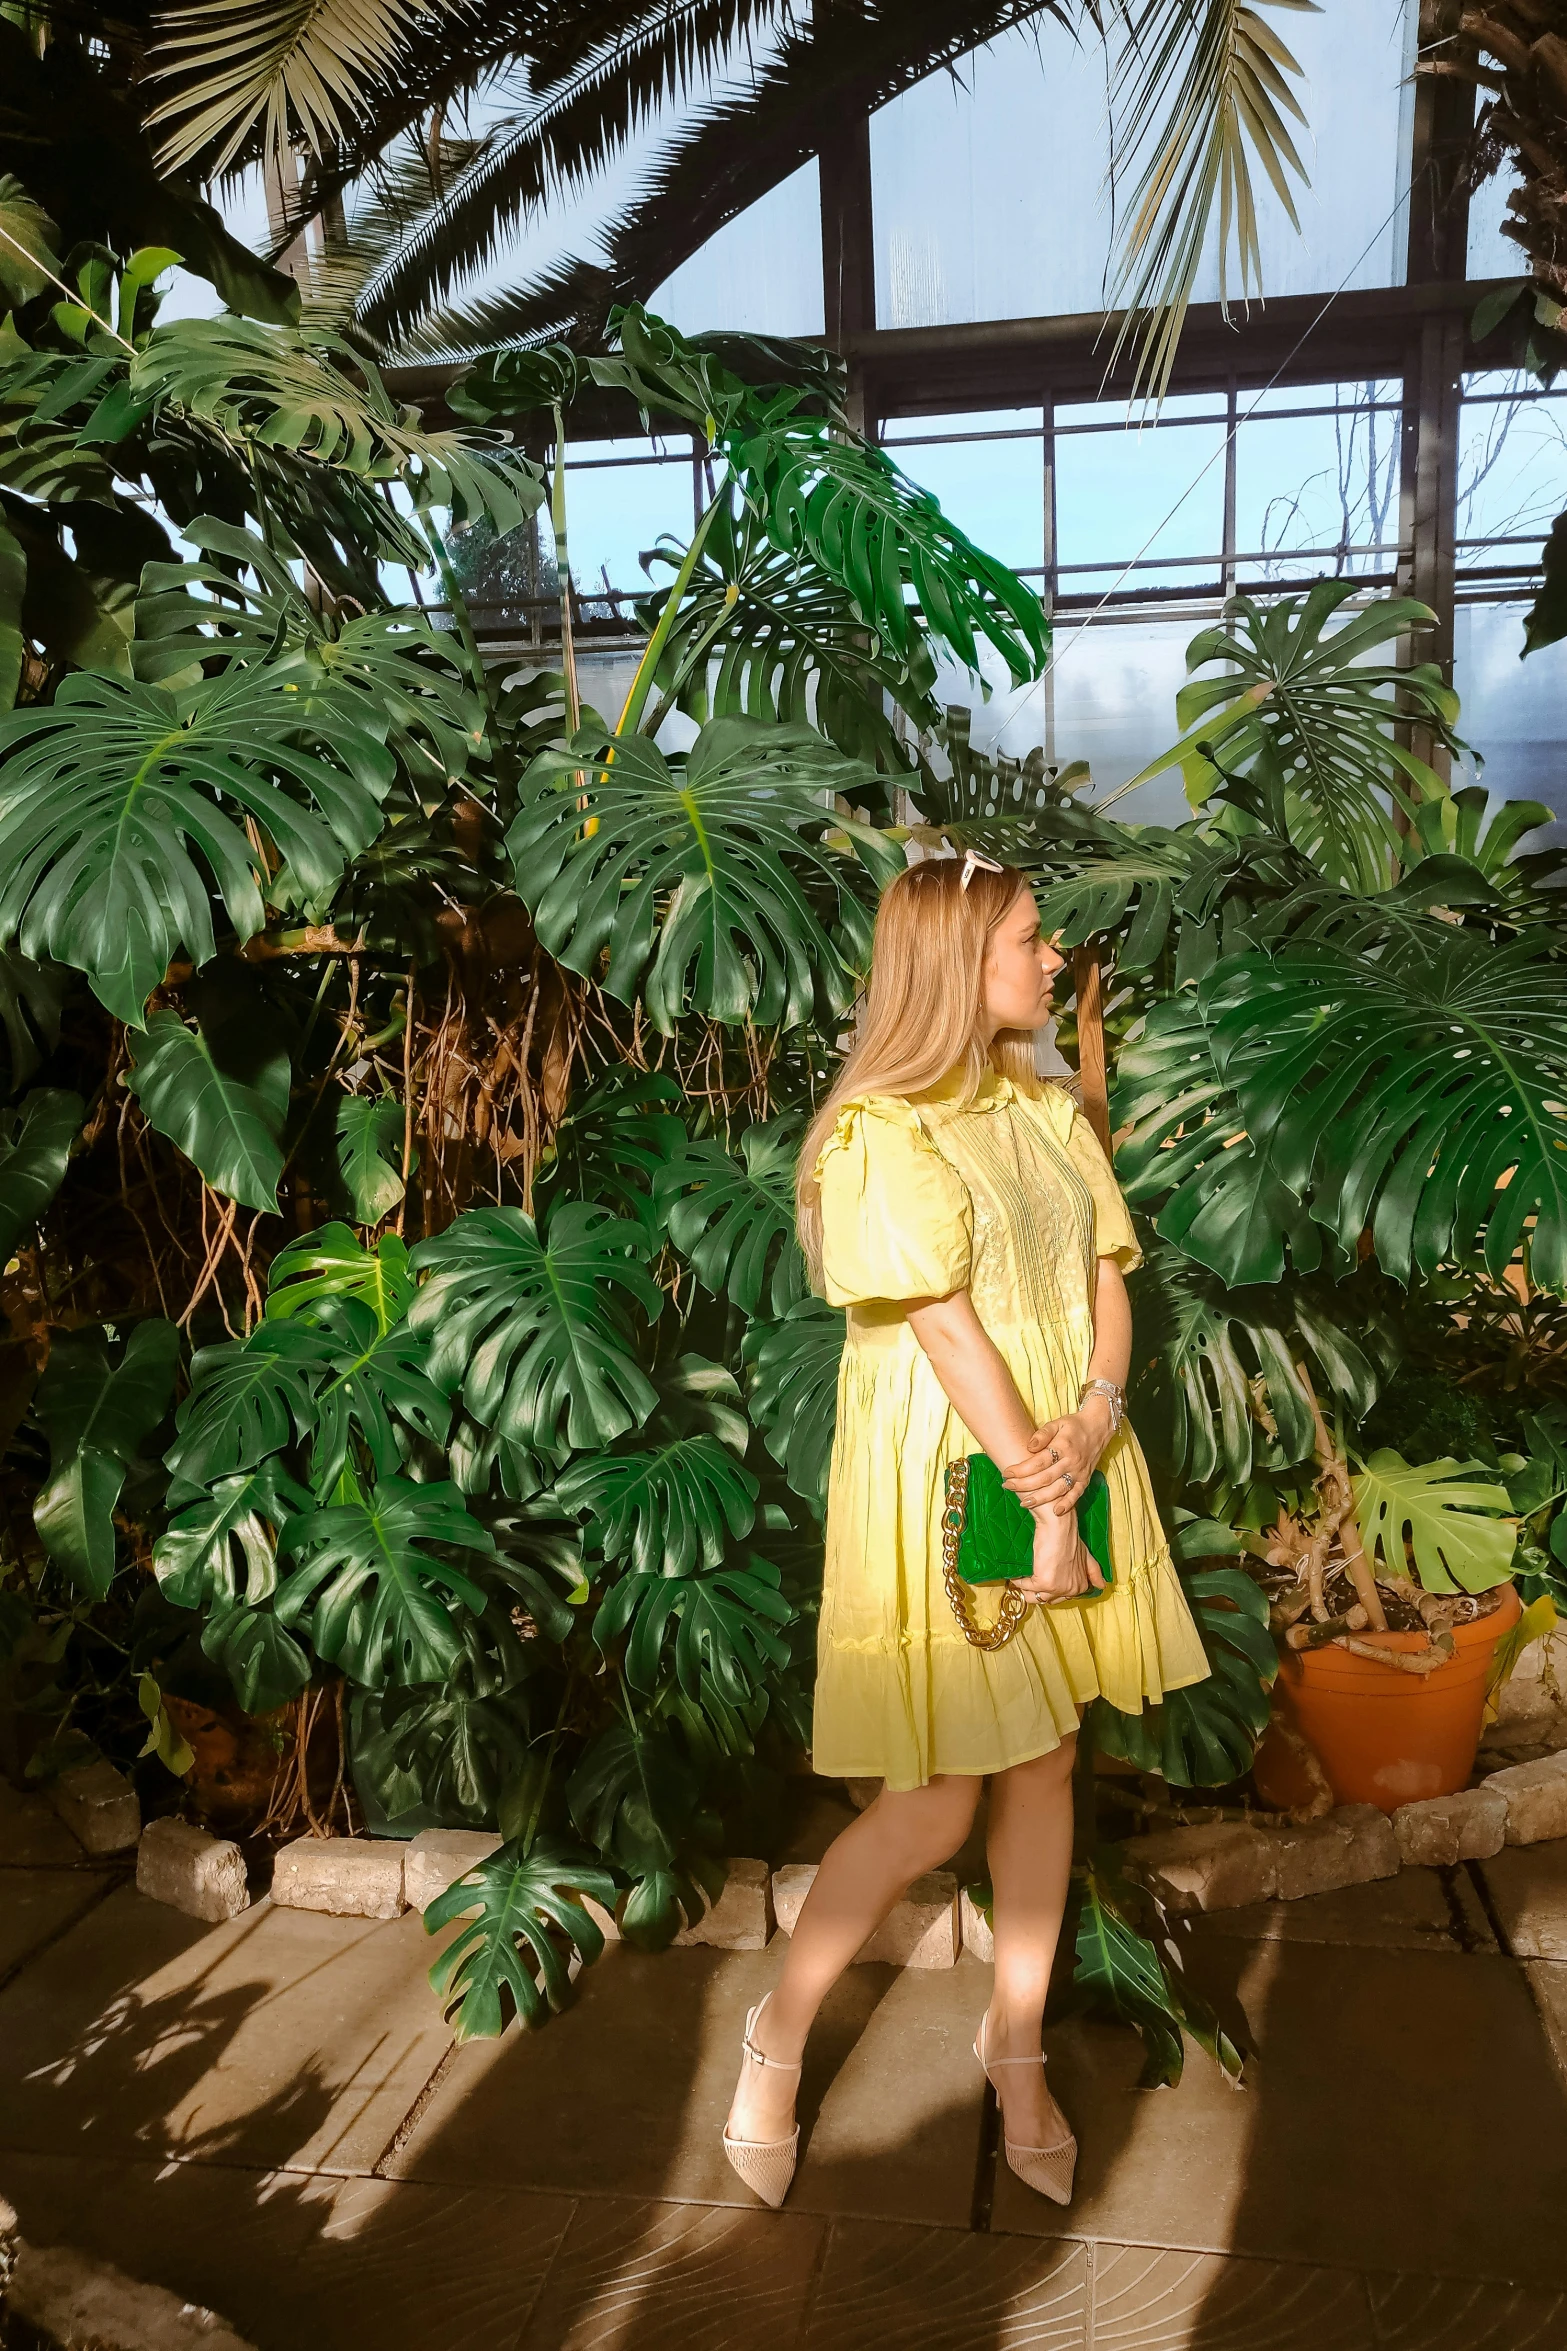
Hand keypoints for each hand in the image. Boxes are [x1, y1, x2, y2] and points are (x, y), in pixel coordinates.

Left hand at [1004, 1399, 1113, 1516]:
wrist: (1098, 1427)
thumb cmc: (1073, 1425)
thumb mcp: (1057, 1423)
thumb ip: (1042, 1434)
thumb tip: (1029, 1446)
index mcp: (1063, 1447)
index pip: (1039, 1462)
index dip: (1021, 1469)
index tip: (1007, 1473)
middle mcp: (1071, 1461)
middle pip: (1045, 1478)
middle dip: (1024, 1485)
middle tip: (1007, 1487)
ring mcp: (1079, 1472)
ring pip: (1058, 1489)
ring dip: (1041, 1499)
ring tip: (1024, 1503)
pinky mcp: (1085, 1479)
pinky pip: (1077, 1494)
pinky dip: (1067, 1504)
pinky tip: (1055, 1512)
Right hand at [1007, 1505, 1103, 1604]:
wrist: (1059, 1528)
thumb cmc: (1070, 1538)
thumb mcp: (1086, 1556)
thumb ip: (1093, 1572)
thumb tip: (1102, 1585)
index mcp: (1080, 1586)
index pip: (1060, 1597)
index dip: (1048, 1589)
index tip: (1039, 1580)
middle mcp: (1072, 1591)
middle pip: (1047, 1599)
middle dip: (1036, 1591)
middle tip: (1028, 1580)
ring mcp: (1058, 1588)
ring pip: (1035, 1598)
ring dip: (1025, 1590)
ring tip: (1019, 1579)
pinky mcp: (1045, 1583)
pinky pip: (1025, 1588)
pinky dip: (1018, 1582)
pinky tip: (1015, 1576)